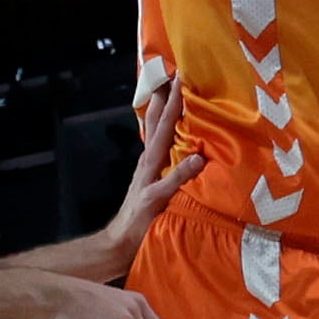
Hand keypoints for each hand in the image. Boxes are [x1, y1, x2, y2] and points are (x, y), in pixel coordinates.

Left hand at [61, 83, 204, 284]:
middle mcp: (149, 160)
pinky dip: (167, 133)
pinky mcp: (153, 179)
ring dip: (163, 112)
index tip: (181, 77)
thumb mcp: (157, 200)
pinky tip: (174, 133)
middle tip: (171, 74)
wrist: (120, 244)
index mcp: (151, 162)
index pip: (165, 125)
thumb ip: (176, 178)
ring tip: (168, 93)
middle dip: (164, 98)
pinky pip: (162, 148)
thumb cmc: (138, 224)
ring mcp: (150, 169)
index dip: (174, 101)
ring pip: (157, 133)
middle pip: (156, 122)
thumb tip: (199, 157)